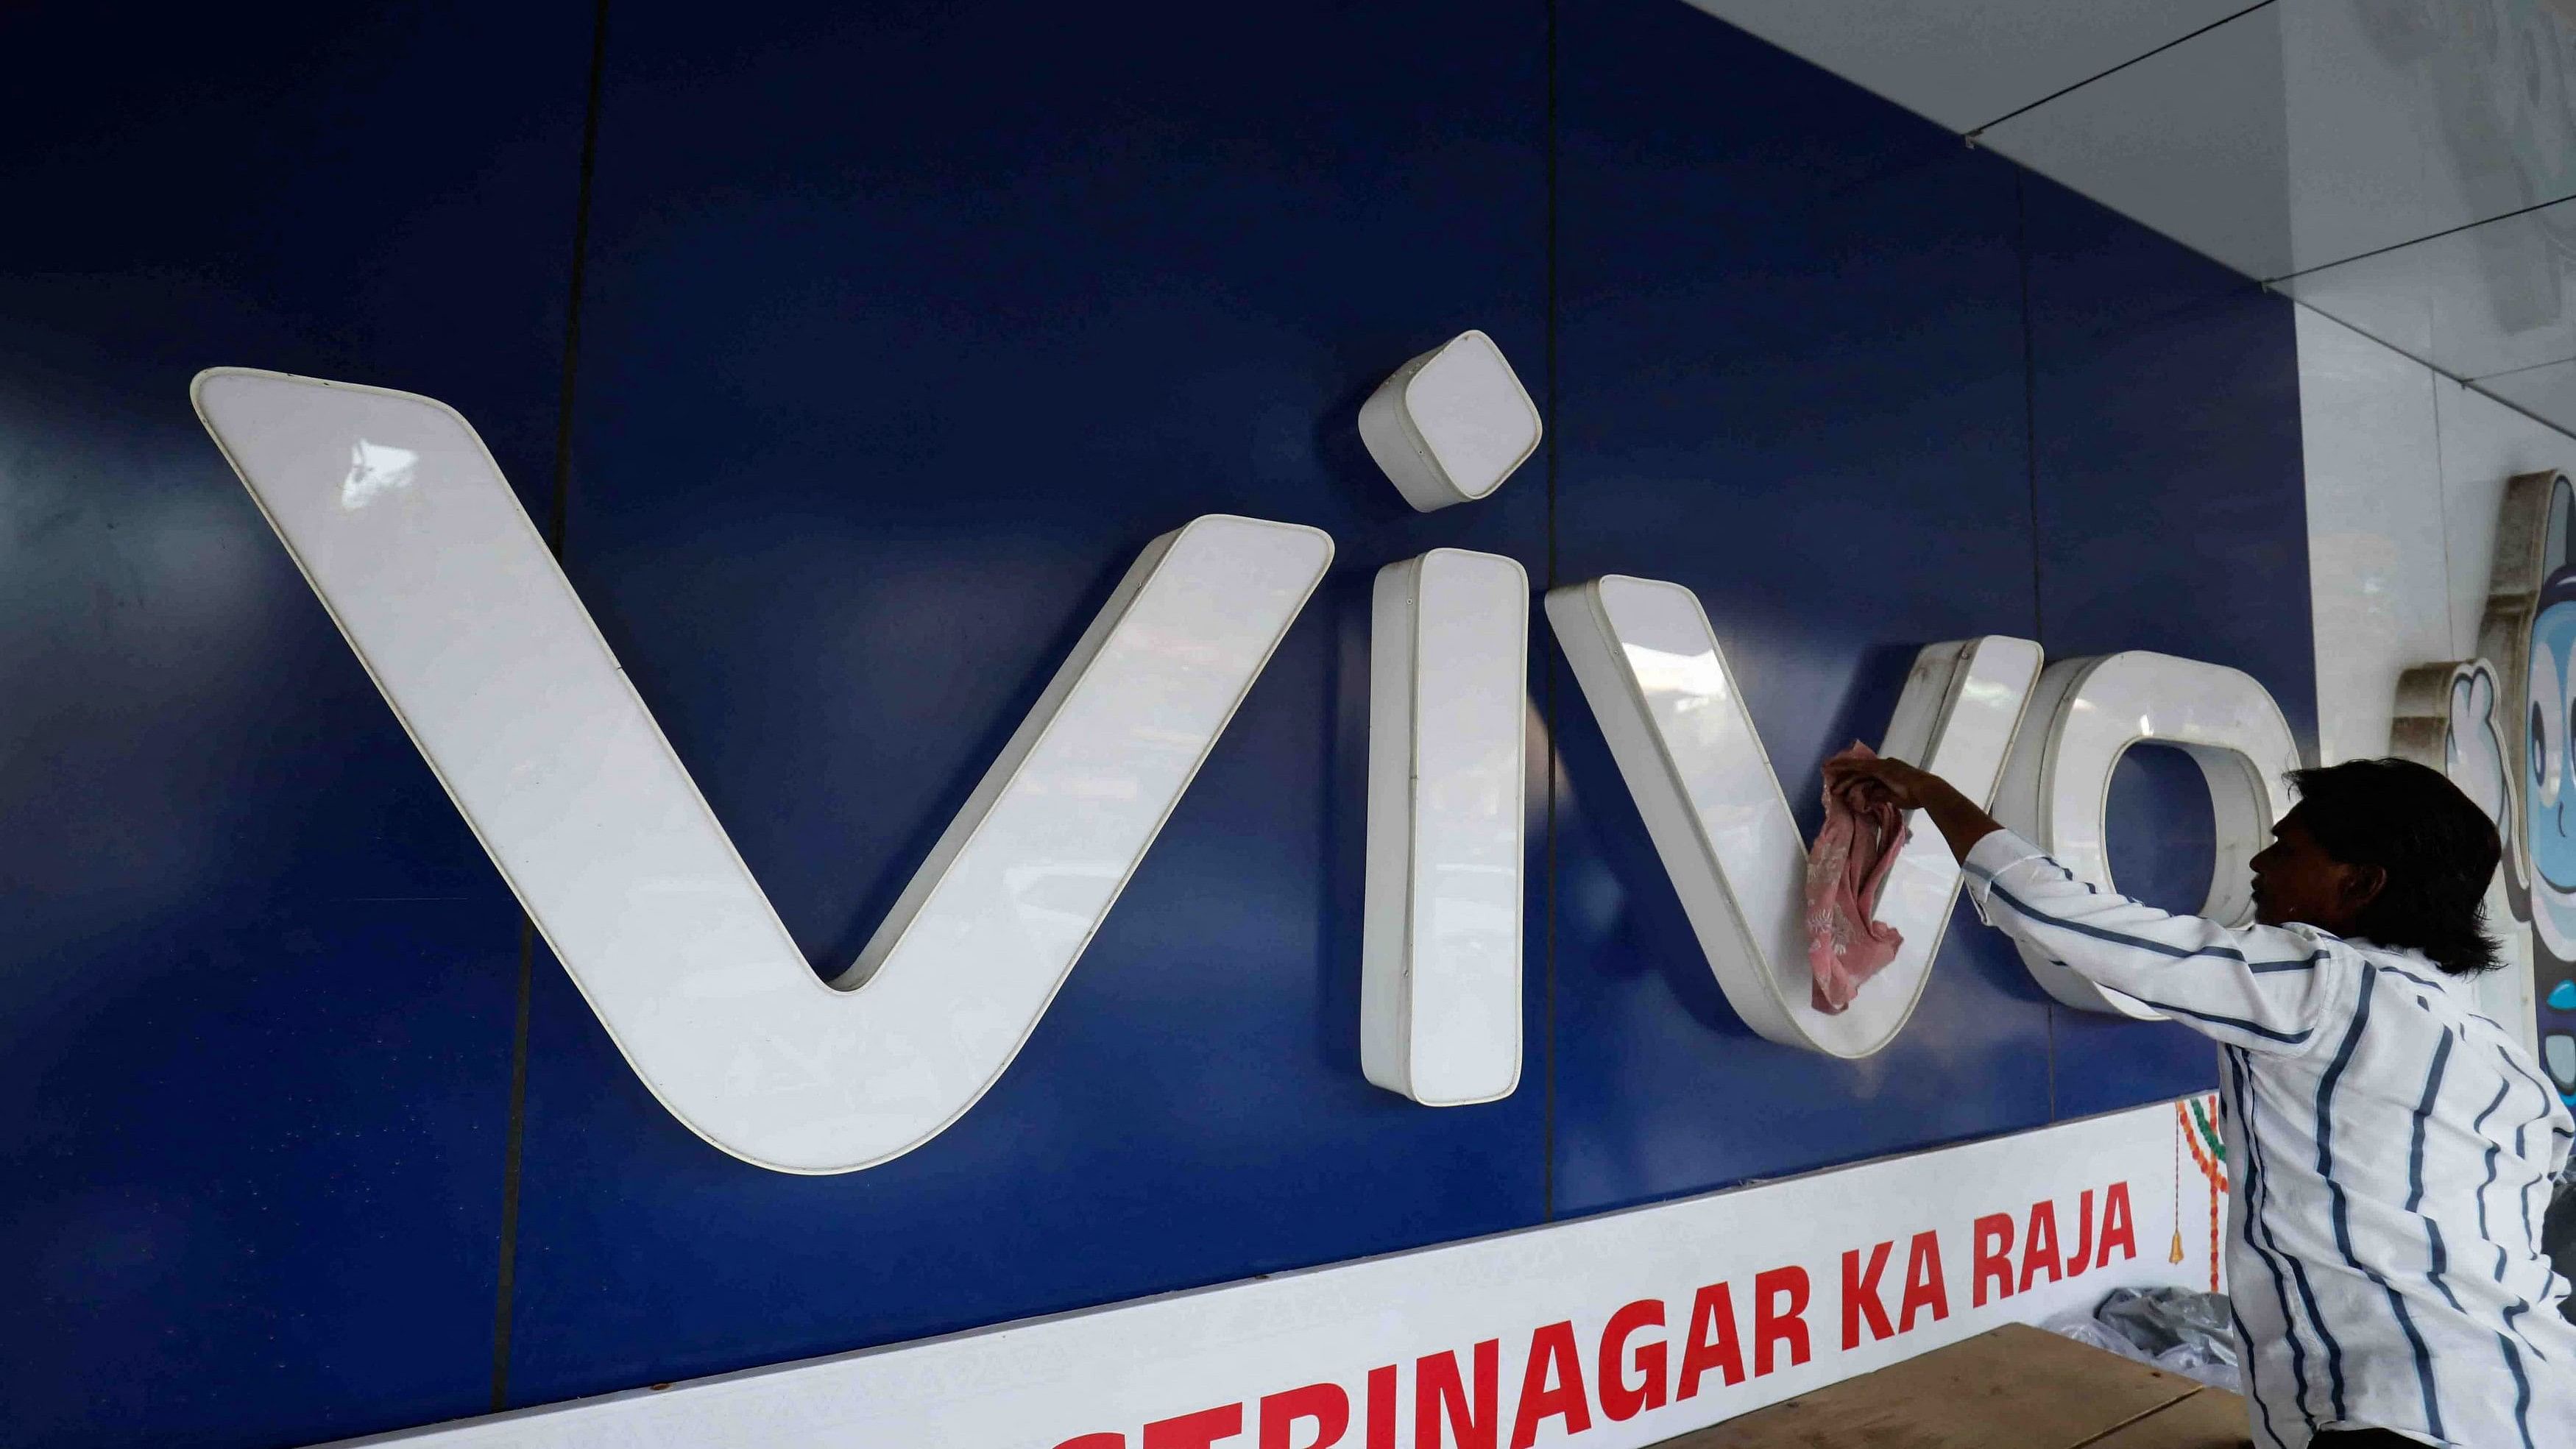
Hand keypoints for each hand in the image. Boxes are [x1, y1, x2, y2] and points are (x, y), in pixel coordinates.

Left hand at [1822, 753, 1949, 811]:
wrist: (1927, 790)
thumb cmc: (1917, 796)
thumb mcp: (1895, 798)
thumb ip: (1881, 796)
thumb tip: (1868, 798)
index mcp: (1890, 772)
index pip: (1868, 774)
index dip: (1855, 777)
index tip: (1844, 781)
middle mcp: (1885, 765)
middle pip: (1860, 770)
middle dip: (1845, 772)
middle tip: (1829, 773)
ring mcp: (1883, 766)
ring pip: (1857, 768)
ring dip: (1842, 771)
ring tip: (1827, 772)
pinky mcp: (1880, 768)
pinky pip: (1858, 767)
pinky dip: (1846, 767)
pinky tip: (1834, 768)